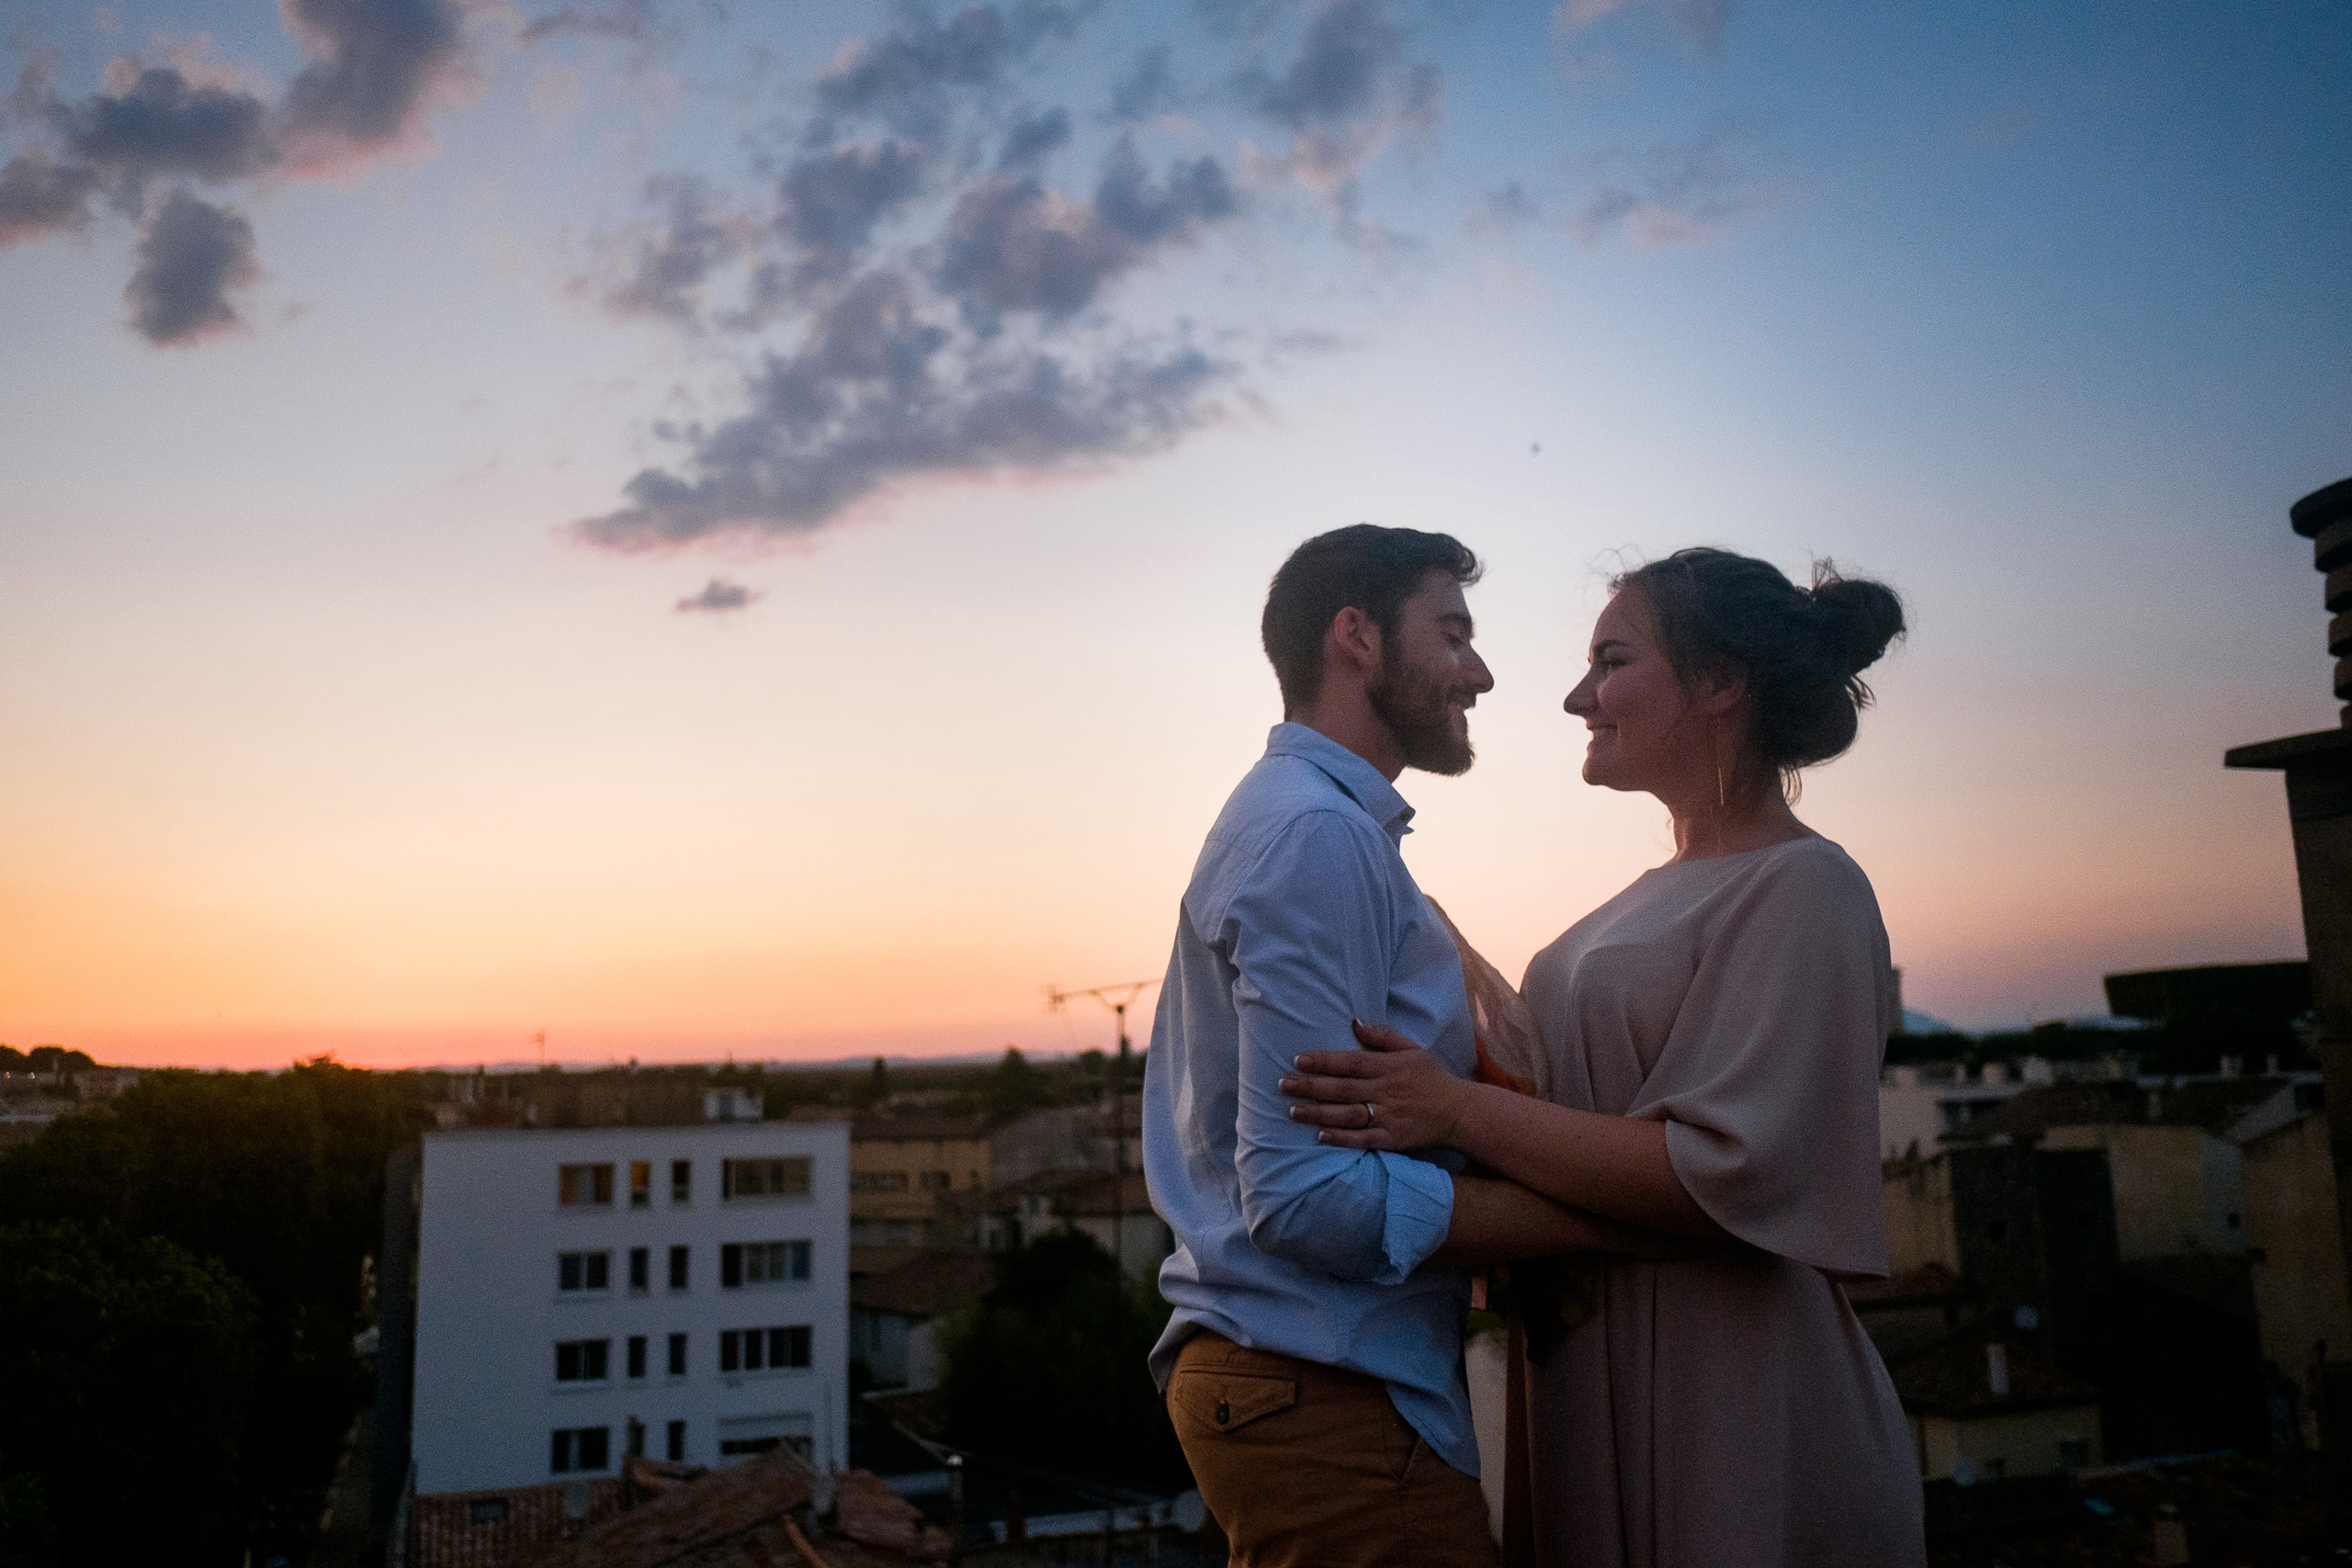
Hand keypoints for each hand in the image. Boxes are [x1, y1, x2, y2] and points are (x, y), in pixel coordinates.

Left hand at [1279, 1020, 1477, 1150]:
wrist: (1459, 1111)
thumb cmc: (1431, 1077)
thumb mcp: (1412, 1049)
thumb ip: (1383, 1036)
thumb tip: (1354, 1023)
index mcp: (1389, 1067)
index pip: (1351, 1063)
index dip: (1324, 1061)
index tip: (1298, 1060)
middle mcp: (1386, 1091)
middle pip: (1343, 1088)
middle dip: (1311, 1086)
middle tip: (1282, 1084)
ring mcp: (1388, 1116)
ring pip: (1348, 1114)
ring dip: (1319, 1113)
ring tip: (1293, 1111)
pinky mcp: (1391, 1139)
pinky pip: (1363, 1139)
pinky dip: (1342, 1138)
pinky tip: (1321, 1136)